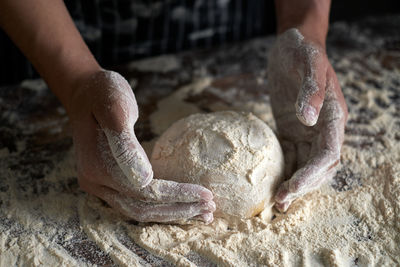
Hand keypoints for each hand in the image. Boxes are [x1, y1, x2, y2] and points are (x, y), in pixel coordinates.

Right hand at [68, 70, 214, 222]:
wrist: (85, 91)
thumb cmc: (104, 94)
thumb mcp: (116, 110)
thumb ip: (126, 144)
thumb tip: (144, 179)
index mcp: (98, 168)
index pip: (144, 192)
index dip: (177, 195)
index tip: (205, 195)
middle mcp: (97, 183)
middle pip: (142, 209)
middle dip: (178, 210)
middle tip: (209, 209)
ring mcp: (100, 184)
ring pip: (139, 210)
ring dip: (171, 212)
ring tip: (201, 212)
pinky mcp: (109, 181)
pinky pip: (137, 201)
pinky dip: (161, 205)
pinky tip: (181, 203)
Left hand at [267, 28, 347, 211]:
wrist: (292, 44)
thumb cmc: (302, 50)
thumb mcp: (307, 63)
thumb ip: (311, 90)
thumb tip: (308, 119)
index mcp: (332, 116)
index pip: (328, 154)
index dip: (312, 174)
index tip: (292, 188)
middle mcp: (322, 128)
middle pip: (318, 166)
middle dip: (302, 186)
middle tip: (279, 203)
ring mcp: (307, 130)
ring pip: (305, 164)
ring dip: (293, 184)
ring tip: (275, 201)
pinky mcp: (292, 129)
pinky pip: (290, 154)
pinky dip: (283, 170)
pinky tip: (270, 181)